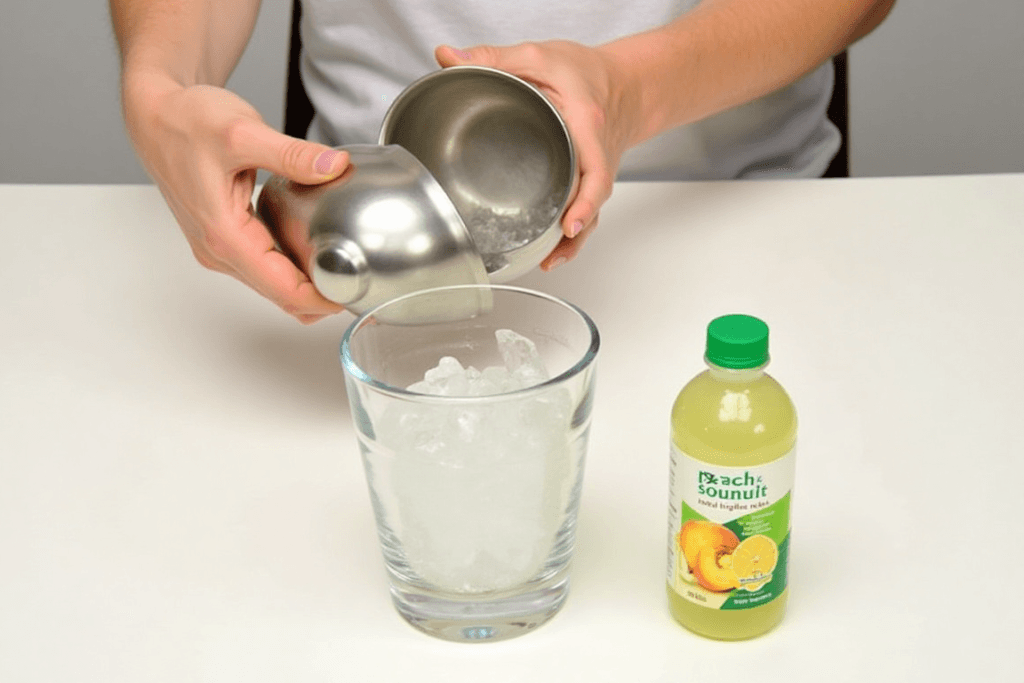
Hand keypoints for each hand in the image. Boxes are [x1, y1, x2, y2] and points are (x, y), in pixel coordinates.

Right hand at [121, 70, 349, 322]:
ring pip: (275, 285)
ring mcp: (221, 249)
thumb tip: (334, 166)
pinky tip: (319, 250)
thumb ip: (292, 154)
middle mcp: (220, 252)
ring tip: (350, 268)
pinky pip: (267, 267)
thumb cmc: (187, 123)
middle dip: (324, 297)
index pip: (284, 290)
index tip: (358, 293)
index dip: (324, 299)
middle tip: (366, 282)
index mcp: (225, 237)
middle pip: (282, 296)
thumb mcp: (243, 131)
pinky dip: (294, 268)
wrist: (157, 115)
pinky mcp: (228, 238)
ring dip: (310, 285)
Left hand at [436, 41, 641, 269]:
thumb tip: (447, 59)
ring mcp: (596, 171)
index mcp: (586, 125)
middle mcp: (597, 154)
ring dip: (573, 241)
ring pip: (590, 212)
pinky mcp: (589, 179)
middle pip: (592, 199)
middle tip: (552, 253)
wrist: (623, 83)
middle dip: (575, 231)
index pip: (595, 168)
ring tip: (550, 261)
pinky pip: (585, 209)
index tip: (571, 222)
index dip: (586, 199)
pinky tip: (553, 252)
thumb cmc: (584, 71)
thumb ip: (492, 58)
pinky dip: (571, 234)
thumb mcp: (538, 56)